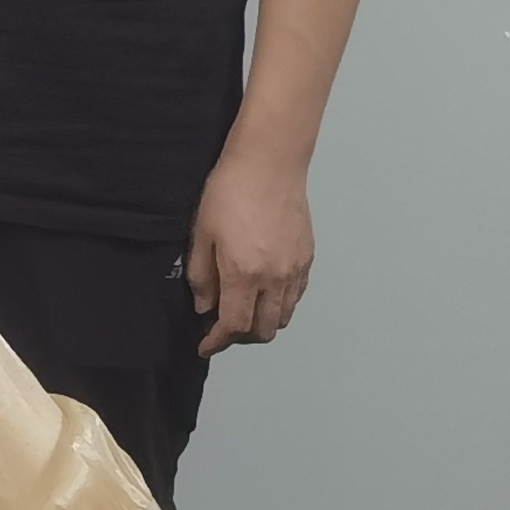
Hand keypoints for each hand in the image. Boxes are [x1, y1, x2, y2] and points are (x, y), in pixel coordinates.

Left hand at [189, 144, 314, 353]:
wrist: (269, 164)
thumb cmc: (229, 192)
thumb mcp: (201, 233)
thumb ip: (202, 276)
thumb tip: (205, 307)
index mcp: (245, 275)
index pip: (234, 326)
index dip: (218, 341)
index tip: (205, 345)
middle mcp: (276, 279)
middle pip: (263, 329)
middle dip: (240, 336)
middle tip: (221, 327)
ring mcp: (296, 270)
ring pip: (283, 316)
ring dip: (262, 322)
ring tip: (242, 310)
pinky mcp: (308, 258)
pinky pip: (296, 296)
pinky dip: (280, 305)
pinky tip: (264, 293)